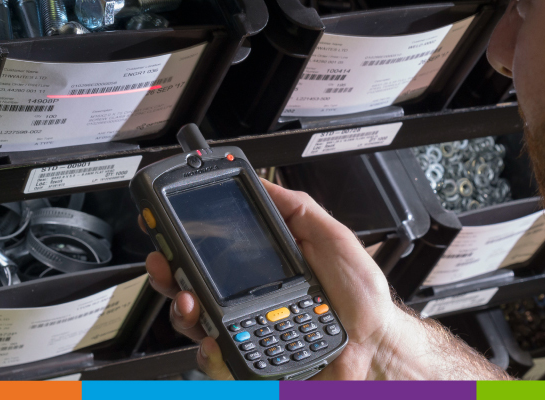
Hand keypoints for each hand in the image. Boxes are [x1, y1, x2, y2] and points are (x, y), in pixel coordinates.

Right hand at [144, 178, 406, 379]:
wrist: (376, 343)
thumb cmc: (360, 297)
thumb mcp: (331, 237)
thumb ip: (295, 208)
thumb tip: (260, 181)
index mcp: (263, 269)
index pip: (213, 255)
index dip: (185, 245)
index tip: (168, 233)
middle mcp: (248, 301)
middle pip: (190, 288)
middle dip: (169, 277)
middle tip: (168, 267)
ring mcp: (247, 333)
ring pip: (195, 325)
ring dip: (183, 312)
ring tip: (192, 302)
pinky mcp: (253, 362)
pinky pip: (217, 361)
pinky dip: (209, 351)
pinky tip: (216, 341)